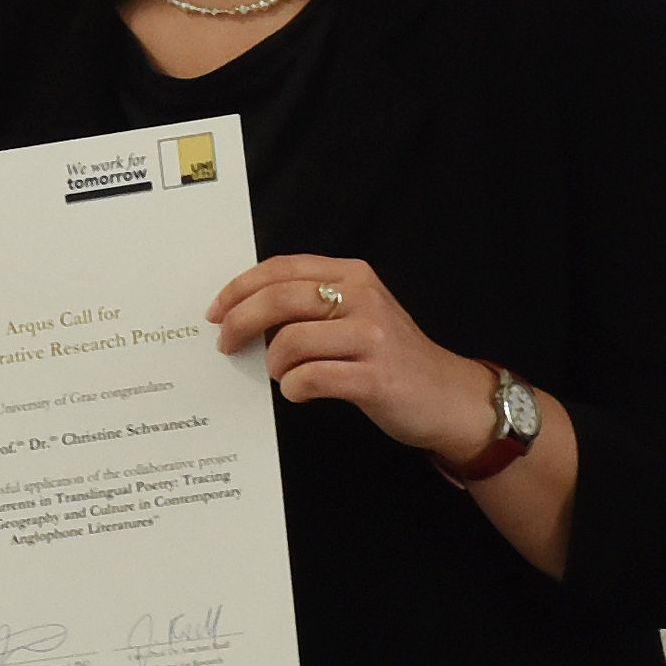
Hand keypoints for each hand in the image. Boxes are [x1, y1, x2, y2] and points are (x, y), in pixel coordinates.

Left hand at [212, 256, 496, 459]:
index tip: (217, 310)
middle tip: (226, 344)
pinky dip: (295, 389)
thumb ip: (313, 304)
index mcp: (354, 275)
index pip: (282, 268)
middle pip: (279, 299)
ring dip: (274, 364)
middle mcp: (363, 298)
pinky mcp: (374, 378)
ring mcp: (371, 338)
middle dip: (240, 323)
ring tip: (282, 374)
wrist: (448, 397)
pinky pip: (310, 379)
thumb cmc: (392, 358)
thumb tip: (247, 312)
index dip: (240, 287)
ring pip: (290, 341)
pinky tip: (302, 392)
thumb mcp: (358, 314)